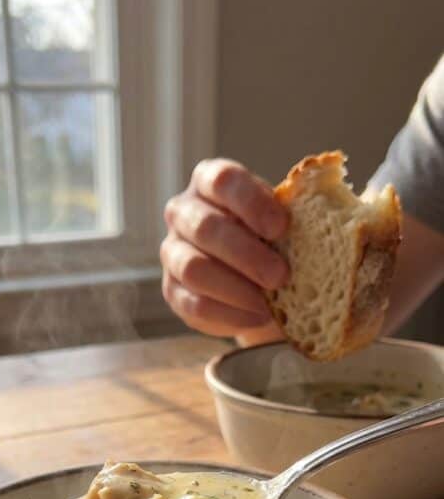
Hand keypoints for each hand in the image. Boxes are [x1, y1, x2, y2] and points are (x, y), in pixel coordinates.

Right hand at [161, 158, 289, 337]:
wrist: (254, 276)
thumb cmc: (272, 238)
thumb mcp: (285, 219)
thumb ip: (296, 215)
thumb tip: (325, 220)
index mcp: (210, 181)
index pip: (223, 180)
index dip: (252, 203)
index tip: (281, 227)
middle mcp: (184, 212)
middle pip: (206, 228)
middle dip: (247, 255)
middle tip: (281, 275)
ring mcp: (173, 253)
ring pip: (194, 269)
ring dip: (237, 289)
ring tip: (269, 303)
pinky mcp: (173, 291)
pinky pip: (195, 305)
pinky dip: (230, 314)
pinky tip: (257, 317)